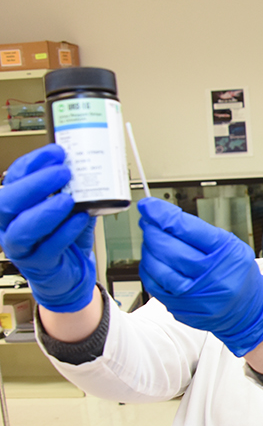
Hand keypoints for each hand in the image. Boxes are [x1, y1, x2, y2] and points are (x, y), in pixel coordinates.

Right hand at [0, 144, 96, 311]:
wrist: (70, 274)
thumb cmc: (65, 238)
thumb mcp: (70, 209)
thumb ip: (75, 191)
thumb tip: (91, 168)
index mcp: (15, 204)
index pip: (14, 177)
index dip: (32, 162)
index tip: (56, 151)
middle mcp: (10, 225)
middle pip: (6, 202)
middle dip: (35, 184)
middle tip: (63, 172)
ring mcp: (21, 247)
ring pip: (21, 229)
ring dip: (45, 210)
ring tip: (68, 198)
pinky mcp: (39, 264)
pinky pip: (48, 248)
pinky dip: (65, 232)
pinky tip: (80, 220)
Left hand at [137, 197, 262, 355]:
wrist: (247, 308)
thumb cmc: (236, 273)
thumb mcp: (230, 245)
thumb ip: (197, 231)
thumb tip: (162, 216)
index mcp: (227, 255)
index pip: (187, 230)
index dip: (162, 215)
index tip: (149, 206)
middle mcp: (212, 277)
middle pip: (169, 249)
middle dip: (153, 231)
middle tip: (149, 222)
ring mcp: (195, 296)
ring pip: (158, 268)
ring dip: (148, 249)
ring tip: (152, 241)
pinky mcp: (181, 308)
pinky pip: (154, 286)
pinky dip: (149, 269)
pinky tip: (154, 260)